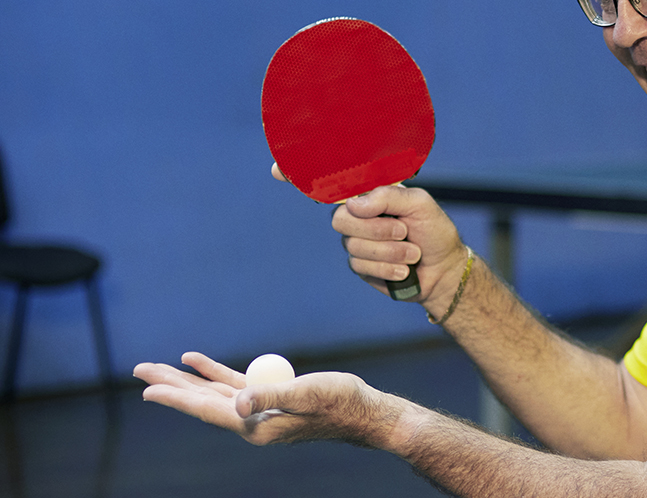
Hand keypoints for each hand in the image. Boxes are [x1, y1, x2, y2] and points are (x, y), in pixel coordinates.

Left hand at [133, 352, 398, 446]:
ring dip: (186, 379)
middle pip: (202, 402)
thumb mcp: (308, 394)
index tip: (147, 390)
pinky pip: (232, 384)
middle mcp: (252, 423)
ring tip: (159, 368)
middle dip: (171, 386)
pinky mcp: (269, 399)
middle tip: (140, 370)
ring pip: (212, 393)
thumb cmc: (343, 403)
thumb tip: (237, 403)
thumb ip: (272, 396)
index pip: (208, 410)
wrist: (366, 413)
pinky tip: (195, 361)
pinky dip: (213, 371)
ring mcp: (259, 411)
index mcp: (257, 427)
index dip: (176, 398)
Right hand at [270, 161, 468, 304]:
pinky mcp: (359, 264)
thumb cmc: (434, 231)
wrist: (443, 270)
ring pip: (352, 243)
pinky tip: (404, 269)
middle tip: (404, 230)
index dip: (301, 174)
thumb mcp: (419, 204)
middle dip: (376, 227)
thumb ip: (387, 196)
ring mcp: (356, 239)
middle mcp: (358, 213)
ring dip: (389, 250)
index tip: (278, 170)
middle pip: (340, 217)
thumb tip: (354, 203)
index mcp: (371, 192)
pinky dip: (387, 267)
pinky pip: (360, 264)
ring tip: (413, 252)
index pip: (332, 180)